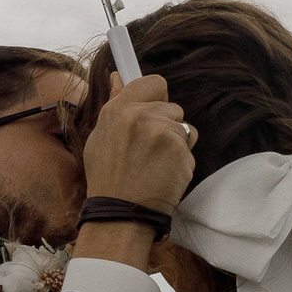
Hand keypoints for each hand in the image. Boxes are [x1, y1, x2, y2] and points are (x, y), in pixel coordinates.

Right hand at [79, 75, 194, 217]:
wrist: (120, 214)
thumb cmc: (108, 178)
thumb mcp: (100, 137)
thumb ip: (115, 105)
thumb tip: (117, 77)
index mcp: (118, 110)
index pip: (154, 82)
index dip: (157, 96)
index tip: (155, 108)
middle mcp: (141, 117)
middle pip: (174, 107)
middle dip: (167, 125)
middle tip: (148, 150)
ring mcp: (163, 134)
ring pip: (185, 130)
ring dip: (177, 145)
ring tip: (156, 165)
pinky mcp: (181, 154)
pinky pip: (190, 151)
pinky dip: (181, 164)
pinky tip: (164, 176)